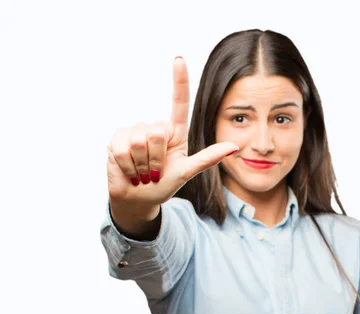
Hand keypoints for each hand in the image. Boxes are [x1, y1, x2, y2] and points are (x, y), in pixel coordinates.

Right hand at [106, 56, 238, 206]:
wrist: (138, 199)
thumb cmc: (164, 186)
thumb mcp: (187, 172)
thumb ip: (208, 158)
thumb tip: (234, 146)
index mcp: (174, 132)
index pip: (178, 102)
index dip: (179, 82)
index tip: (179, 60)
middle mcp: (154, 128)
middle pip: (158, 132)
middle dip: (157, 158)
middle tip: (154, 171)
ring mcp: (134, 132)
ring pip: (139, 142)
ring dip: (142, 165)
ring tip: (143, 173)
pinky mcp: (117, 139)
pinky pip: (123, 149)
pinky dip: (129, 167)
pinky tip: (130, 172)